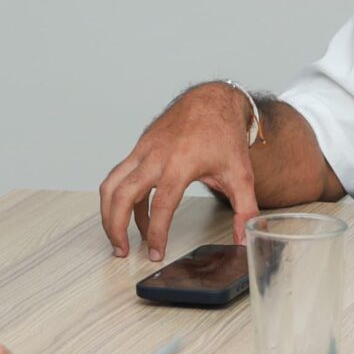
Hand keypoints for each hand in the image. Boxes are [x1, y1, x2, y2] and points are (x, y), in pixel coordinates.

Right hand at [99, 84, 258, 260]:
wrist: (212, 100)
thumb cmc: (224, 135)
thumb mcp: (241, 175)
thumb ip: (245, 210)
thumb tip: (245, 238)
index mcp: (181, 164)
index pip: (160, 206)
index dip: (156, 234)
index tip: (156, 252)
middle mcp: (156, 156)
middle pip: (123, 195)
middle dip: (116, 227)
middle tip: (122, 250)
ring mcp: (143, 151)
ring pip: (111, 184)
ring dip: (108, 213)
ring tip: (117, 237)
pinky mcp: (138, 148)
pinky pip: (119, 176)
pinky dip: (119, 197)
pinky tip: (134, 214)